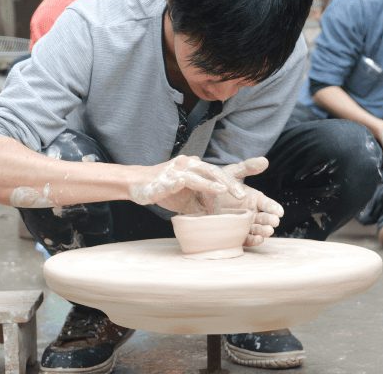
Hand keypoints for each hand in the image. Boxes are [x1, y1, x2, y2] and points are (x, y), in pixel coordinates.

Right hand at [129, 155, 245, 213]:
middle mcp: (191, 164)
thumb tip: (217, 218)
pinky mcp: (171, 176)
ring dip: (219, 182)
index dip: (233, 182)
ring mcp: (180, 168)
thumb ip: (201, 204)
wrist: (137, 184)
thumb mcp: (187, 200)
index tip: (245, 195)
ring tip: (232, 192)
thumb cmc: (163, 190)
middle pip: (216, 171)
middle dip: (231, 183)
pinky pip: (189, 179)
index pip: (219, 173)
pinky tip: (214, 190)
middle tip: (243, 196)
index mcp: (197, 169)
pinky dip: (202, 184)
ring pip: (205, 172)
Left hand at [203, 157, 283, 246]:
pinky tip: (257, 239)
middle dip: (270, 220)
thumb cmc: (216, 183)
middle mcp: (250, 212)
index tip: (279, 212)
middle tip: (274, 222)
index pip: (267, 204)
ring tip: (267, 231)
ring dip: (263, 231)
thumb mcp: (231, 173)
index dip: (274, 207)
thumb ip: (247, 167)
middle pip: (264, 218)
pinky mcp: (234, 233)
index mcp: (253, 198)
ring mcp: (242, 223)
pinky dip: (252, 240)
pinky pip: (245, 238)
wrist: (196, 197)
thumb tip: (265, 160)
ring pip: (256, 229)